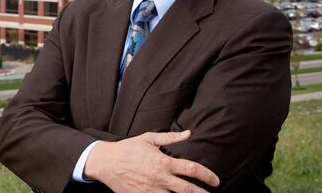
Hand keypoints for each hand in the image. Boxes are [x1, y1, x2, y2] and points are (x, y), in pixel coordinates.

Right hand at [84, 130, 218, 192]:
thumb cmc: (128, 148)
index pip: (191, 169)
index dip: (207, 175)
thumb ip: (170, 137)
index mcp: (163, 162)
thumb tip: (188, 134)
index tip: (215, 181)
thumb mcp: (148, 139)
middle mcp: (159, 178)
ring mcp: (151, 190)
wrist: (106, 162)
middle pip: (187, 190)